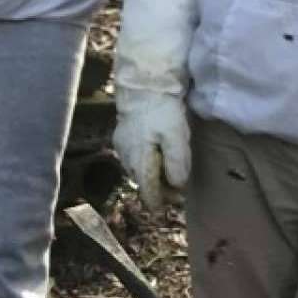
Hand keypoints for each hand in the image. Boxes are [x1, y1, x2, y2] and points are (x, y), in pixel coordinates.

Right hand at [114, 89, 191, 210]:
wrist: (143, 87)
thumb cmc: (162, 112)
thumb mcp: (176, 138)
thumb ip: (177, 164)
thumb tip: (177, 186)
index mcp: (141, 162)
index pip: (148, 193)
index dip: (158, 203)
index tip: (165, 210)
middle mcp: (127, 159)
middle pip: (142, 183)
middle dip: (156, 189)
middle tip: (174, 188)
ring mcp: (121, 148)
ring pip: (135, 171)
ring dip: (149, 175)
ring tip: (165, 172)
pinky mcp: (120, 139)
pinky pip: (131, 159)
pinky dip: (143, 162)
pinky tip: (152, 155)